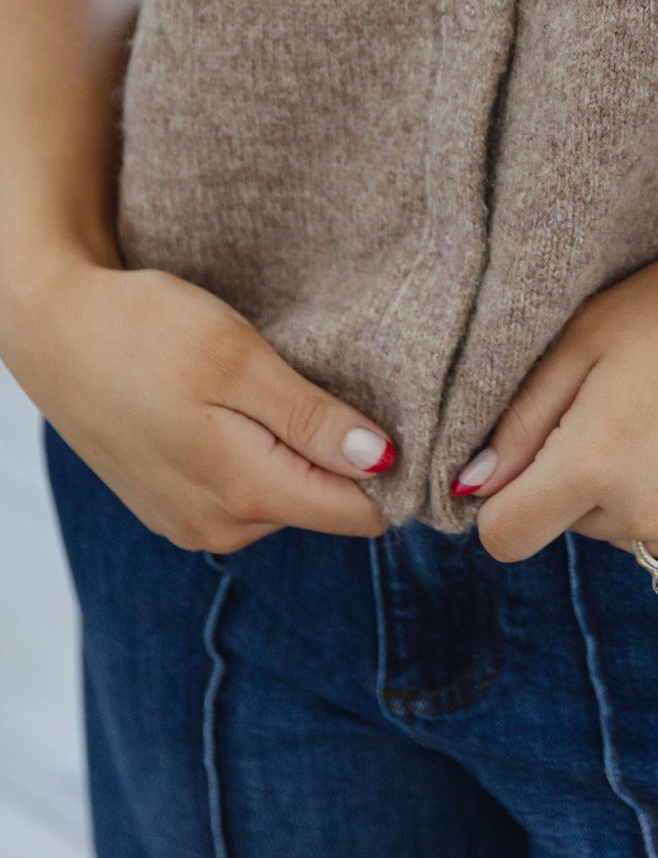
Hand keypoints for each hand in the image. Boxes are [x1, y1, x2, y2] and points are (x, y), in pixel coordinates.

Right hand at [0, 252, 396, 551]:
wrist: (52, 330)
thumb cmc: (144, 332)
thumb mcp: (236, 359)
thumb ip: (308, 418)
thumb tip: (381, 459)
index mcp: (243, 494)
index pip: (358, 512)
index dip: (393, 469)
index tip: (406, 415)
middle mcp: (219, 527)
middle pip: (325, 505)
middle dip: (344, 455)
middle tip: (331, 381)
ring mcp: (190, 521)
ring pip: (286, 497)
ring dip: (298, 450)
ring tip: (276, 387)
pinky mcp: (172, 504)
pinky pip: (245, 490)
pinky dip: (259, 452)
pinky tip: (240, 406)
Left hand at [457, 226, 657, 563]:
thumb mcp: (589, 335)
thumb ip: (523, 418)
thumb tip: (474, 489)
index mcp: (597, 463)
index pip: (506, 536)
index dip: (509, 500)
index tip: (536, 460)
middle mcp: (651, 515)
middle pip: (578, 526)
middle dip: (587, 478)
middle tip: (634, 406)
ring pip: (641, 530)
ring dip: (647, 490)